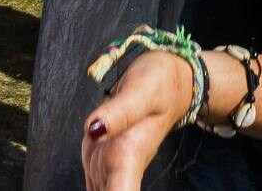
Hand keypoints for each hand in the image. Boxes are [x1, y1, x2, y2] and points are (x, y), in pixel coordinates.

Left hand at [81, 51, 192, 190]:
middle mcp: (119, 169)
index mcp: (128, 156)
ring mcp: (110, 168)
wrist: (171, 81)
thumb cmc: (158, 83)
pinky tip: (90, 189)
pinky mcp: (103, 162)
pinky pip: (96, 190)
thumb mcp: (140, 91)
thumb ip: (118, 113)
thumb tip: (93, 130)